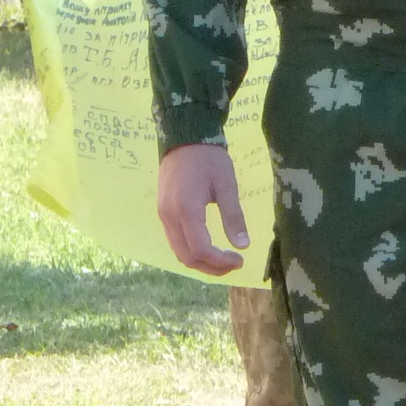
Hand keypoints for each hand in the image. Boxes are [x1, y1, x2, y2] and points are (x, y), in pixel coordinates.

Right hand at [158, 142, 250, 273]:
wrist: (184, 137)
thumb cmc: (209, 159)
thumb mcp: (226, 185)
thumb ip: (233, 216)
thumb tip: (243, 245)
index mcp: (187, 209)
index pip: (200, 249)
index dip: (220, 261)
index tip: (240, 260)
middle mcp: (169, 216)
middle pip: (186, 257)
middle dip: (211, 267)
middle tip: (233, 264)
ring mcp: (163, 215)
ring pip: (178, 251)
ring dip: (200, 262)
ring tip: (223, 259)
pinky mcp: (163, 212)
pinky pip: (175, 240)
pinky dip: (191, 250)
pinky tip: (208, 247)